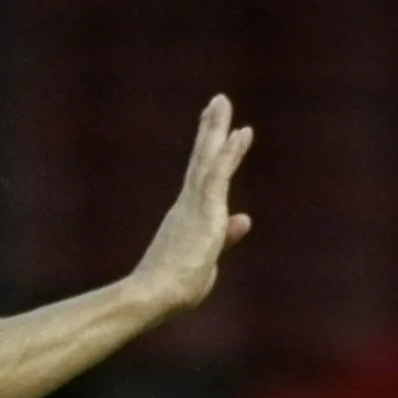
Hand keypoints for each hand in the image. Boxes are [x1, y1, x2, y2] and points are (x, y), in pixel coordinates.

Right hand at [128, 95, 254, 316]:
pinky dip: (229, 154)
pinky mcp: (204, 211)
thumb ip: (226, 236)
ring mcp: (194, 206)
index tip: (215, 128)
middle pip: (202, 159)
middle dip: (211, 129)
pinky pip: (218, 176)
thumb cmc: (174, 289)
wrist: (152, 296)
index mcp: (186, 217)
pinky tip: (239, 133)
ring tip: (222, 101)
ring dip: (217, 129)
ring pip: (208, 159)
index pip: (201, 178)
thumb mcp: (208, 259)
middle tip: (218, 102)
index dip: (210, 151)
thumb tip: (245, 218)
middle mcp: (187, 205)